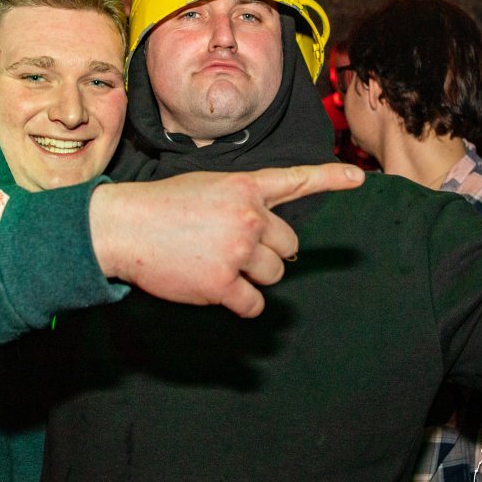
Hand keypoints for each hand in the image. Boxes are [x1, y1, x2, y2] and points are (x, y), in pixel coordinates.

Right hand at [90, 164, 365, 317]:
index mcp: (245, 187)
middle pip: (287, 245)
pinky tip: (218, 290)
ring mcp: (237, 250)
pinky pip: (254, 303)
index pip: (295, 180)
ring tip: (219, 265)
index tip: (358, 178)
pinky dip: (242, 303)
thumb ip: (242, 201)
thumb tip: (265, 234)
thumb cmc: (161, 207)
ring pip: (274, 274)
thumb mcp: (208, 187)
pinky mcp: (222, 283)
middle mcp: (248, 216)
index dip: (331, 178)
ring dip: (255, 277)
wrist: (124, 226)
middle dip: (267, 252)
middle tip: (233, 250)